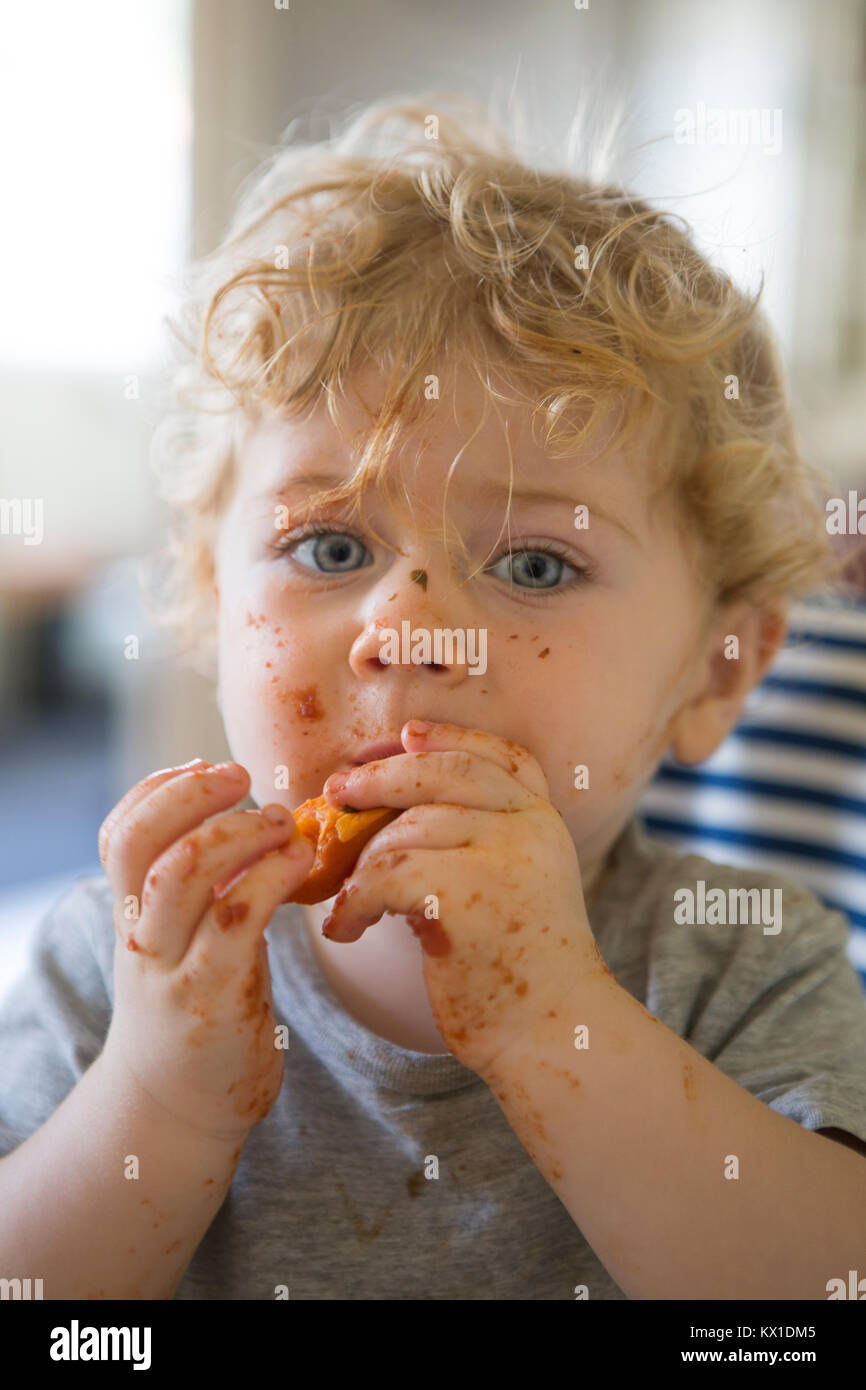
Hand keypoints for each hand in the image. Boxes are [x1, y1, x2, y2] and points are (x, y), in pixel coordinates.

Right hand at [97, 759, 314, 1140]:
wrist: (181, 1110)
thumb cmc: (197, 1011)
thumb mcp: (181, 944)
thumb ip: (199, 891)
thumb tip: (250, 821)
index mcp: (131, 918)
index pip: (119, 835)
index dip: (157, 790)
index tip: (204, 766)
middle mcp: (141, 939)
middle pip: (143, 844)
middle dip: (192, 795)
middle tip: (244, 776)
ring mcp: (172, 969)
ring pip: (186, 873)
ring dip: (240, 831)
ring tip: (284, 820)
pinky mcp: (213, 997)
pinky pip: (237, 918)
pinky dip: (270, 875)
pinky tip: (299, 861)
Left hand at [318, 721, 601, 1078]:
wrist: (550, 1032)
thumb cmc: (518, 967)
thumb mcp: (513, 885)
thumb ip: (475, 841)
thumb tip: (387, 815)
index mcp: (543, 820)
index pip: (501, 755)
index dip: (451, 736)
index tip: (406, 733)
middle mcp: (529, 828)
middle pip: (443, 773)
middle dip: (382, 776)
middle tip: (337, 793)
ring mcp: (504, 858)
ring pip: (406, 830)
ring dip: (363, 864)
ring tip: (350, 902)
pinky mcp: (469, 897)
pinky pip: (387, 877)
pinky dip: (354, 903)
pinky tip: (346, 930)